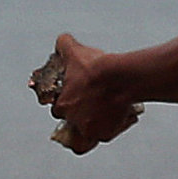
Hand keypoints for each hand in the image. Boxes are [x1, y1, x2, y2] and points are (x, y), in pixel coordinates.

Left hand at [41, 35, 144, 155]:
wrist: (119, 77)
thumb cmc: (96, 66)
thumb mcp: (75, 51)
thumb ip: (64, 45)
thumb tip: (62, 40)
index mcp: (62, 103)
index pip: (58, 107)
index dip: (66, 101)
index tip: (75, 95)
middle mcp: (72, 120)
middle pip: (71, 122)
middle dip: (78, 115)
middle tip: (90, 106)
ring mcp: (88, 129)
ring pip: (84, 137)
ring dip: (90, 129)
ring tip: (99, 121)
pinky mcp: (104, 134)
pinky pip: (104, 137)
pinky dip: (110, 129)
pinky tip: (117, 120)